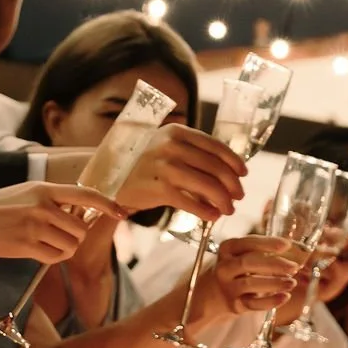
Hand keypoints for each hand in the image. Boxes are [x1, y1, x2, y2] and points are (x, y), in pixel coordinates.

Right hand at [0, 182, 123, 262]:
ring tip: (45, 244)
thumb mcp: (27, 193)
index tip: (122, 213)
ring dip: (64, 249)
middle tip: (59, 237)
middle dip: (76, 236)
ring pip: (71, 245)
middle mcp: (43, 206)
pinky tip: (38, 252)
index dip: (108, 205)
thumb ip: (52, 200)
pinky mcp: (25, 245)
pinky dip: (52, 257)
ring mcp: (35, 226)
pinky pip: (55, 256)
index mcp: (45, 189)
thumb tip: (78, 214)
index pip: (86, 195)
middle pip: (81, 228)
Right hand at [117, 123, 246, 221]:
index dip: (234, 161)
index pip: (215, 146)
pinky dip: (205, 210)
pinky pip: (189, 201)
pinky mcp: (155, 188)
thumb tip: (226, 171)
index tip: (243, 174)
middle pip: (215, 167)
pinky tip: (212, 216)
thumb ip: (190, 152)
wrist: (104, 177)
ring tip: (228, 209)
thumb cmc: (139, 165)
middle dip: (232, 184)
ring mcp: (163, 166)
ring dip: (223, 199)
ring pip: (206, 184)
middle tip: (239, 196)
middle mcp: (170, 145)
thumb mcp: (163, 147)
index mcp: (176, 132)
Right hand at [192, 235, 301, 319]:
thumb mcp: (240, 255)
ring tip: (292, 282)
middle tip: (294, 267)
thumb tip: (295, 251)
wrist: (208, 295)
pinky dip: (271, 301)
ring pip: (251, 284)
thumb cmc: (233, 270)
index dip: (267, 243)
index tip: (286, 245)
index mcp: (227, 249)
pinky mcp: (233, 305)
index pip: (247, 242)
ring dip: (275, 283)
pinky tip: (285, 297)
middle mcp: (224, 267)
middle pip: (248, 262)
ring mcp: (227, 287)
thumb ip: (261, 251)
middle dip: (274, 264)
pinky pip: (253, 304)